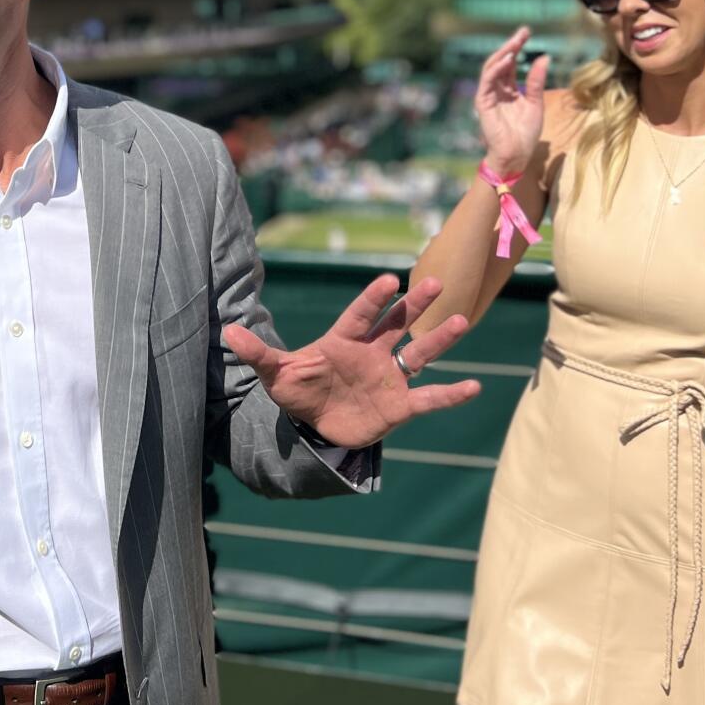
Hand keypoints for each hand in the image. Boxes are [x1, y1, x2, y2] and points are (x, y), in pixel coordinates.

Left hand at [222, 273, 479, 447]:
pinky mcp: (399, 405)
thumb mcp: (274, 373)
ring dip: (439, 339)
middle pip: (397, 323)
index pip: (361, 314)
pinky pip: (429, 398)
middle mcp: (372, 353)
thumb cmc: (298, 390)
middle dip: (415, 304)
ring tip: (462, 321)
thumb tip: (228, 332)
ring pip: (419, 353)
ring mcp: (389, 376)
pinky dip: (450, 394)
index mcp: (343, 340)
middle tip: (436, 282)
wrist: (314, 424)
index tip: (390, 280)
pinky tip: (475, 386)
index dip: (374, 298)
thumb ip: (258, 353)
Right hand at [477, 26, 548, 177]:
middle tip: (523, 32)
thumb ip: (535, 81)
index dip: (517, 47)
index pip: (510, 63)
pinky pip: (487, 81)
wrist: (516, 155)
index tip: (527, 33)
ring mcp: (488, 95)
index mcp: (508, 89)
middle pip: (500, 61)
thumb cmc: (525, 133)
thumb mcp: (535, 103)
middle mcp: (496, 90)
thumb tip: (544, 57)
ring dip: (502, 53)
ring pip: (491, 67)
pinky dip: (495, 68)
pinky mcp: (483, 103)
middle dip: (511, 45)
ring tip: (516, 42)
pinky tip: (506, 59)